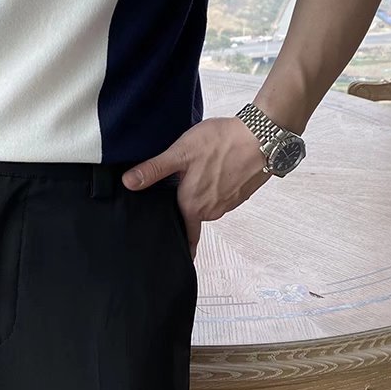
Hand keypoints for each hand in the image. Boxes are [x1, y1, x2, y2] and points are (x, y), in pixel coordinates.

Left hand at [121, 116, 271, 258]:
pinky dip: (215, 188)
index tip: (171, 252)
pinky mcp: (240, 193)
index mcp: (193, 205)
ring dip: (200, 197)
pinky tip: (211, 171)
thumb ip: (154, 170)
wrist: (262, 137)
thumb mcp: (180, 152)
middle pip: (192, 217)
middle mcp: (212, 210)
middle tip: (173, 197)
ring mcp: (229, 203)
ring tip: (192, 179)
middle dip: (183, 211)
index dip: (177, 242)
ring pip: (207, 206)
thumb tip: (129, 183)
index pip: (184, 235)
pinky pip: (220, 196)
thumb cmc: (221, 143)